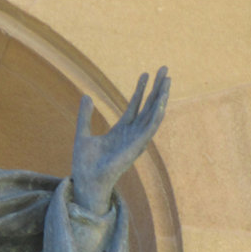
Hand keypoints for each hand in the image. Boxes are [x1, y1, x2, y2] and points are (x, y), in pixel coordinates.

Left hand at [71, 67, 169, 215]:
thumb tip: (86, 96)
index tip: (145, 74)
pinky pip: (149, 130)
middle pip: (148, 107)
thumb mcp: (83, 134)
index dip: (140, 90)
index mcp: (120, 131)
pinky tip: (162, 103)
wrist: (86, 181)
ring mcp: (135, 140)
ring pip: (152, 115)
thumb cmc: (84, 164)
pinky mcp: (136, 147)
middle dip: (156, 89)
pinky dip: (156, 117)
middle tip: (164, 70)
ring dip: (161, 98)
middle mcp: (131, 134)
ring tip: (167, 81)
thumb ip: (85, 116)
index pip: (134, 106)